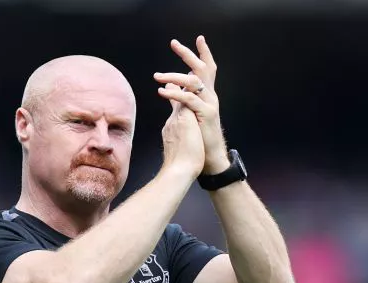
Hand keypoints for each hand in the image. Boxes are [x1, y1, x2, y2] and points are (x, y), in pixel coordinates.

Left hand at [154, 36, 229, 173]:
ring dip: (174, 76)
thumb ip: (178, 98)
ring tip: (157, 76)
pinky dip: (175, 94)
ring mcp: (210, 104)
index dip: (202, 54)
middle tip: (174, 43)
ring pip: (194, 82)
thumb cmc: (198, 138)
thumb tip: (168, 85)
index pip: (205, 70)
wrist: (208, 158)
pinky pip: (189, 100)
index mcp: (205, 95)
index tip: (196, 39)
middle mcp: (210, 96)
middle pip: (202, 69)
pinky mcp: (207, 114)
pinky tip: (162, 92)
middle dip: (188, 54)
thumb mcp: (186, 114)